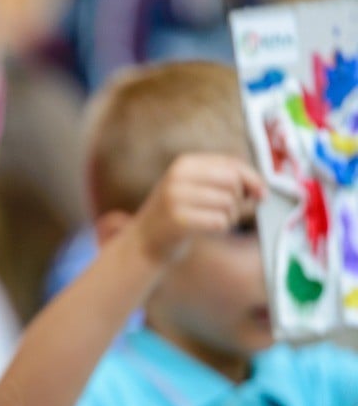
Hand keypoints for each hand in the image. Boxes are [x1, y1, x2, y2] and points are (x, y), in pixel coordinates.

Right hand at [133, 153, 264, 264]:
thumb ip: (224, 179)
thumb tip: (261, 189)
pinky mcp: (179, 221)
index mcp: (184, 163)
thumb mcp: (193, 187)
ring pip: (229, 203)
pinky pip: (220, 221)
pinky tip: (207, 230)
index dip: (253, 178)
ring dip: (230, 216)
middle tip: (230, 211)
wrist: (144, 242)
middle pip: (233, 182)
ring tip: (213, 220)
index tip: (261, 194)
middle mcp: (178, 177)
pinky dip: (221, 228)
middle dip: (240, 199)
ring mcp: (176, 198)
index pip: (232, 164)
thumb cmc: (177, 214)